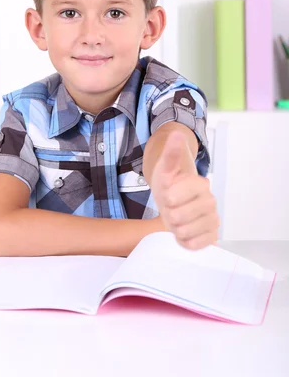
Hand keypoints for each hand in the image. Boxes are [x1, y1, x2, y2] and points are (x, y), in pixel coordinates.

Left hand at [151, 130, 218, 249]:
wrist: (174, 202)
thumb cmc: (169, 185)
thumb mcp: (165, 168)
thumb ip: (171, 153)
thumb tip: (176, 134)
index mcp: (200, 184)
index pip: (174, 196)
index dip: (167, 197)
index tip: (168, 194)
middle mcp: (210, 202)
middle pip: (178, 216)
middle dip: (169, 214)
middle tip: (172, 209)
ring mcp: (213, 220)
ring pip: (185, 231)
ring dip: (175, 228)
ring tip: (177, 220)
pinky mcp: (212, 236)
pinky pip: (194, 245)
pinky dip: (185, 242)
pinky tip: (184, 233)